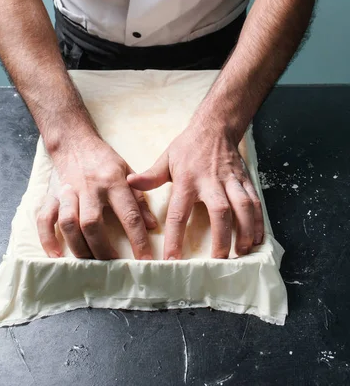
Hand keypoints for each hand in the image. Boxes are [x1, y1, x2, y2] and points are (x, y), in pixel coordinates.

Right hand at [36, 134, 156, 259]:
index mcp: (114, 182)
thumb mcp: (128, 172)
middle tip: (113, 266)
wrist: (75, 142)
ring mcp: (68, 192)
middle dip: (102, 249)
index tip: (146, 260)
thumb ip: (139, 199)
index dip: (138, 240)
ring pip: (69, 223)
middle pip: (92, 223)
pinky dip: (48, 239)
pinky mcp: (52, 195)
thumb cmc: (104, 160)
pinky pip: (45, 219)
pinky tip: (56, 255)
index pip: (129, 214)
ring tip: (89, 264)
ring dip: (78, 247)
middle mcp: (90, 188)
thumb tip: (152, 226)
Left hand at [127, 122, 263, 259]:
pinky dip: (259, 221)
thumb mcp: (166, 159)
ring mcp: (231, 181)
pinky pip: (255, 202)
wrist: (215, 127)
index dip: (175, 238)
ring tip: (242, 252)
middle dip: (221, 238)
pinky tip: (258, 238)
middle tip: (219, 261)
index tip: (173, 260)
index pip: (180, 213)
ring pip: (243, 207)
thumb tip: (129, 183)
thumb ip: (150, 176)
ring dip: (245, 231)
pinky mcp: (245, 180)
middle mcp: (211, 181)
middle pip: (219, 212)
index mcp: (187, 180)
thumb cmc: (188, 146)